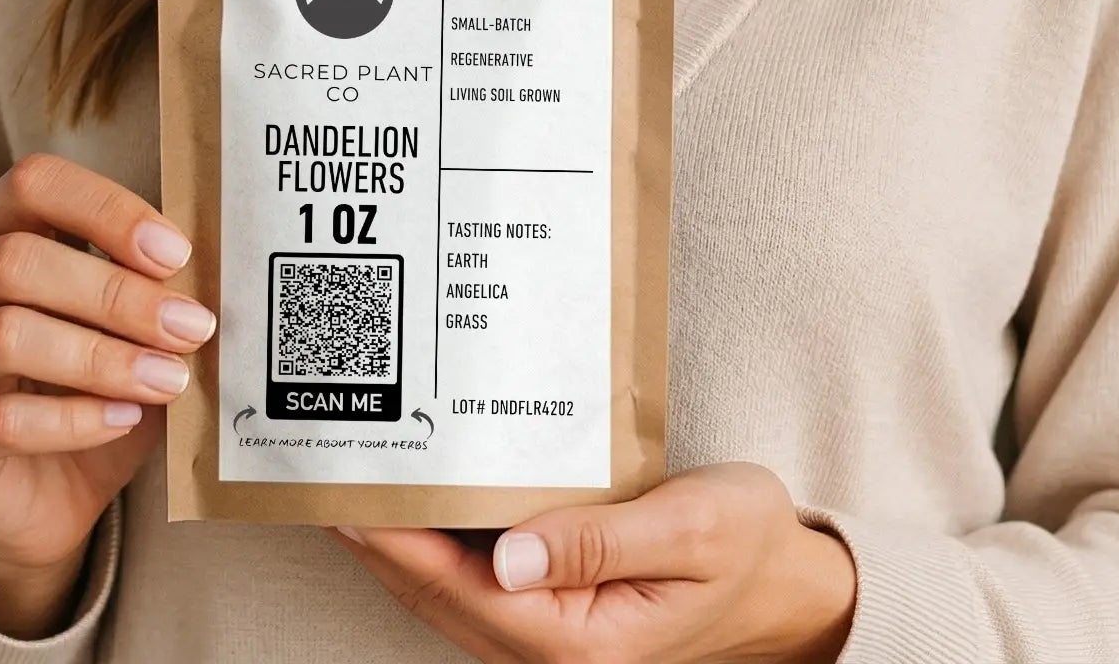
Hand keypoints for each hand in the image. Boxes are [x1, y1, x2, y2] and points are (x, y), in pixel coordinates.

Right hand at [0, 153, 211, 636]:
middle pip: (17, 260)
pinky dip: (75, 418)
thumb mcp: (118, 327)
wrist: (38, 500)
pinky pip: (1, 418)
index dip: (106, 208)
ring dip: (102, 357)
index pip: (32, 184)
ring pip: (6, 335)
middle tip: (190, 324)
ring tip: (168, 377)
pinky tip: (125, 420)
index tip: (176, 251)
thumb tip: (205, 270)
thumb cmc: (81, 390)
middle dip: (117, 293)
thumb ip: (145, 289)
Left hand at [334, 461, 855, 662]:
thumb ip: (599, 540)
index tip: (348, 494)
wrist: (791, 584)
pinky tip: (421, 500)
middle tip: (327, 472)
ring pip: (451, 591)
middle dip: (380, 537)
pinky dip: (440, 543)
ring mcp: (552, 635)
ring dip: (402, 540)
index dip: (398, 541)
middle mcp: (555, 649)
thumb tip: (508, 553)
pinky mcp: (556, 612)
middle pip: (441, 594)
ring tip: (355, 476)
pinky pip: (479, 582)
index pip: (464, 589)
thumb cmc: (748, 547)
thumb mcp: (691, 530)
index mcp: (583, 640)